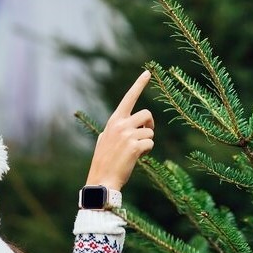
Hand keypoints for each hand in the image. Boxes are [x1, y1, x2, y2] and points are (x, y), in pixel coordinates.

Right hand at [86, 70, 154, 191]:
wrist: (102, 180)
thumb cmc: (104, 161)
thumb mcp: (104, 139)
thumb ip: (114, 129)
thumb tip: (124, 124)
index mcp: (114, 121)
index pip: (128, 98)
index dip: (139, 84)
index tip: (148, 73)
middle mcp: (120, 124)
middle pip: (146, 114)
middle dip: (150, 124)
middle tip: (145, 135)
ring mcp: (127, 135)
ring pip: (150, 131)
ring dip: (147, 141)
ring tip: (136, 151)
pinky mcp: (135, 147)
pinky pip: (150, 143)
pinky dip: (147, 151)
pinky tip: (136, 158)